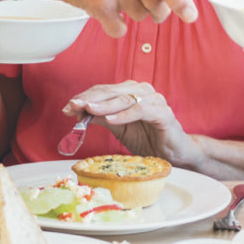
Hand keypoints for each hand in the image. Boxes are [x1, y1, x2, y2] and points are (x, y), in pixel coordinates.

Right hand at [31, 0, 197, 36]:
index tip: (191, 16)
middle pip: (155, 2)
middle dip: (154, 9)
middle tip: (142, 5)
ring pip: (139, 15)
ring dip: (132, 15)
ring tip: (115, 0)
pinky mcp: (96, 4)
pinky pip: (119, 28)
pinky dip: (115, 27)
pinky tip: (105, 13)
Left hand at [63, 82, 202, 167]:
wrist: (175, 153)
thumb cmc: (148, 139)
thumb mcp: (119, 128)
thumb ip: (101, 117)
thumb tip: (79, 112)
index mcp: (131, 92)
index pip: (103, 90)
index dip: (85, 97)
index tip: (68, 107)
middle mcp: (142, 91)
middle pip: (111, 92)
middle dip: (89, 99)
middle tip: (72, 106)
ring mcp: (154, 100)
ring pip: (124, 99)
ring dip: (103, 105)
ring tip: (87, 110)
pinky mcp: (163, 113)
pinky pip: (140, 110)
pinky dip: (123, 115)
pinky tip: (109, 119)